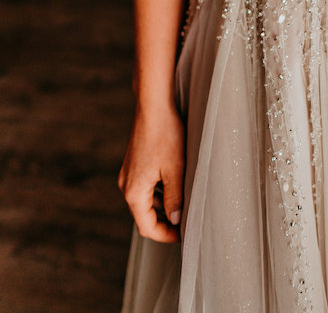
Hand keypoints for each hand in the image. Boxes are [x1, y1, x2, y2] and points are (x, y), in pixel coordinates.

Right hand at [118, 103, 185, 242]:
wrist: (153, 106)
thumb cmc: (165, 136)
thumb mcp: (175, 171)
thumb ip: (174, 199)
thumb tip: (175, 220)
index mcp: (134, 193)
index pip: (147, 227)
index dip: (165, 235)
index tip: (183, 235)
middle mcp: (126, 185)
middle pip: (145, 215)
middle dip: (165, 221)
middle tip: (187, 222)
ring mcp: (128, 173)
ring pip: (146, 199)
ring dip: (163, 205)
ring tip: (185, 203)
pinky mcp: (133, 162)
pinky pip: (145, 185)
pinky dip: (159, 190)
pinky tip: (175, 183)